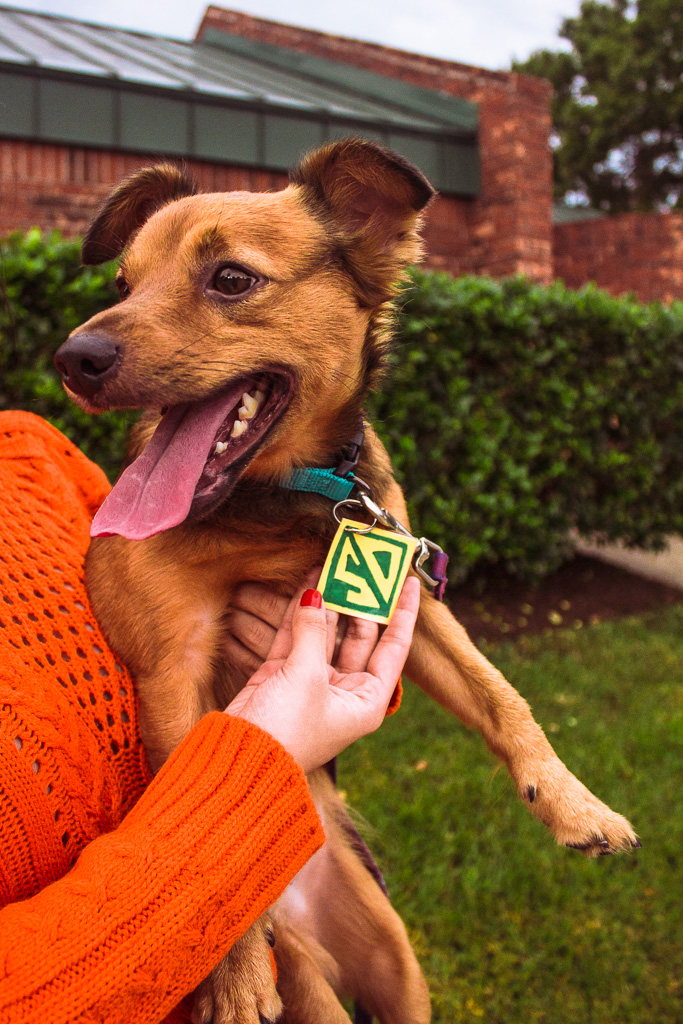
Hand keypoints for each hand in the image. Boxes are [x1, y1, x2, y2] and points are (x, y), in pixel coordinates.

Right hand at [226, 577, 419, 773]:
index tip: (408, 582)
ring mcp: (312, 683)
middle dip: (359, 603)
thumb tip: (316, 594)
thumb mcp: (307, 677)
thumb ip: (313, 631)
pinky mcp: (282, 676)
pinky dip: (300, 611)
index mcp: (366, 701)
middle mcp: (344, 691)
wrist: (238, 761)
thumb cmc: (286, 731)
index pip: (394, 648)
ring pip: (326, 633)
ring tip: (333, 565)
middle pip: (359, 637)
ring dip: (329, 602)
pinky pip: (297, 636)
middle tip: (361, 567)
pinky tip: (308, 582)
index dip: (402, 614)